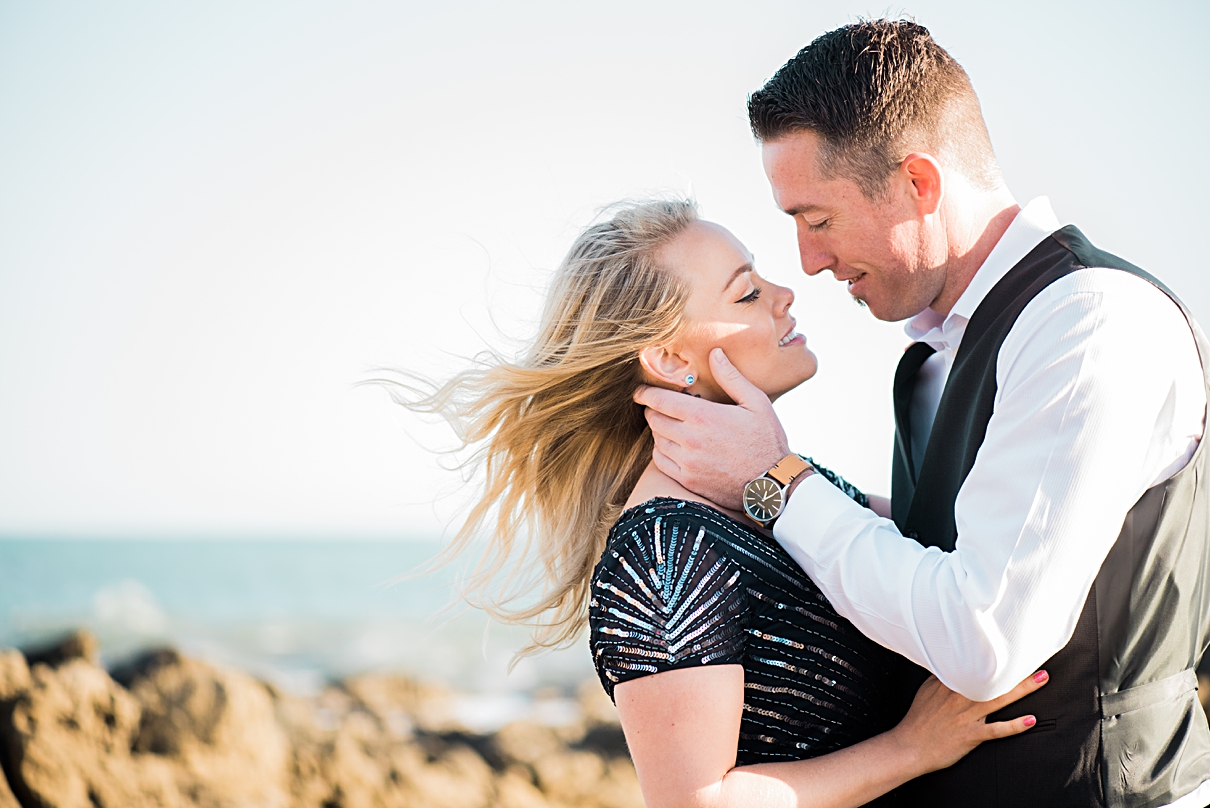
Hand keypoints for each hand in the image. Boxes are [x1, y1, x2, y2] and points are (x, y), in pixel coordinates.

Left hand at [633, 348, 789, 510]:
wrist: (771, 485)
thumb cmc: (766, 440)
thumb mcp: (756, 403)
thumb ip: (731, 377)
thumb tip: (715, 353)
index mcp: (703, 416)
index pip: (660, 400)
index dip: (645, 393)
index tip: (640, 391)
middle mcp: (690, 439)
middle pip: (654, 419)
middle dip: (652, 409)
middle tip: (658, 406)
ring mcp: (687, 462)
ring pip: (656, 440)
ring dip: (657, 430)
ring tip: (668, 424)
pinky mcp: (688, 480)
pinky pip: (660, 462)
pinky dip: (660, 451)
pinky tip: (670, 446)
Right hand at [891, 670, 1049, 773]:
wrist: (909, 747)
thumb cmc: (918, 720)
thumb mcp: (926, 691)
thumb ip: (942, 677)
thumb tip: (953, 664)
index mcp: (949, 684)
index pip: (975, 665)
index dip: (995, 657)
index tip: (1012, 647)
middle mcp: (960, 697)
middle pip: (992, 679)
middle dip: (1015, 668)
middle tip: (1035, 657)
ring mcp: (966, 716)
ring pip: (999, 699)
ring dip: (1022, 689)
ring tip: (1041, 679)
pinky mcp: (971, 735)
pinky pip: (996, 729)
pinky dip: (1014, 725)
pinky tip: (1030, 720)